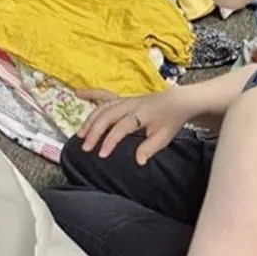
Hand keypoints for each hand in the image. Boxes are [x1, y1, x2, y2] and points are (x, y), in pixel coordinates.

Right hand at [76, 88, 195, 164]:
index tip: (101, 155)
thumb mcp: (164, 137)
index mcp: (142, 114)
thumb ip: (149, 148)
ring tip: (81, 135)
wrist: (177, 101)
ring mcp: (125, 100)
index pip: (122, 127)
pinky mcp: (122, 99)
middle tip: (85, 147)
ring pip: (103, 107)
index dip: (110, 141)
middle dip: (94, 131)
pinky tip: (78, 94)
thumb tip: (138, 162)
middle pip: (107, 115)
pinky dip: (91, 93)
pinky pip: (104, 95)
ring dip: (90, 120)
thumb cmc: (170, 120)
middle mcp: (131, 104)